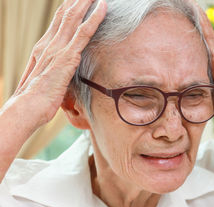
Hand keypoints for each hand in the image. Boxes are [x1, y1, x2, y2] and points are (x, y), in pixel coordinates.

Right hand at [11, 0, 105, 126]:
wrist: (28, 107)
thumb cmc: (38, 99)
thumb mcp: (48, 80)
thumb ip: (57, 71)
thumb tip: (64, 72)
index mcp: (45, 48)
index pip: (58, 22)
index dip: (69, 9)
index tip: (77, 0)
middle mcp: (50, 44)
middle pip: (66, 15)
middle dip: (78, 1)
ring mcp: (58, 48)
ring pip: (75, 18)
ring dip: (86, 3)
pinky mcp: (67, 57)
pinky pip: (84, 33)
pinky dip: (94, 18)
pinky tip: (103, 7)